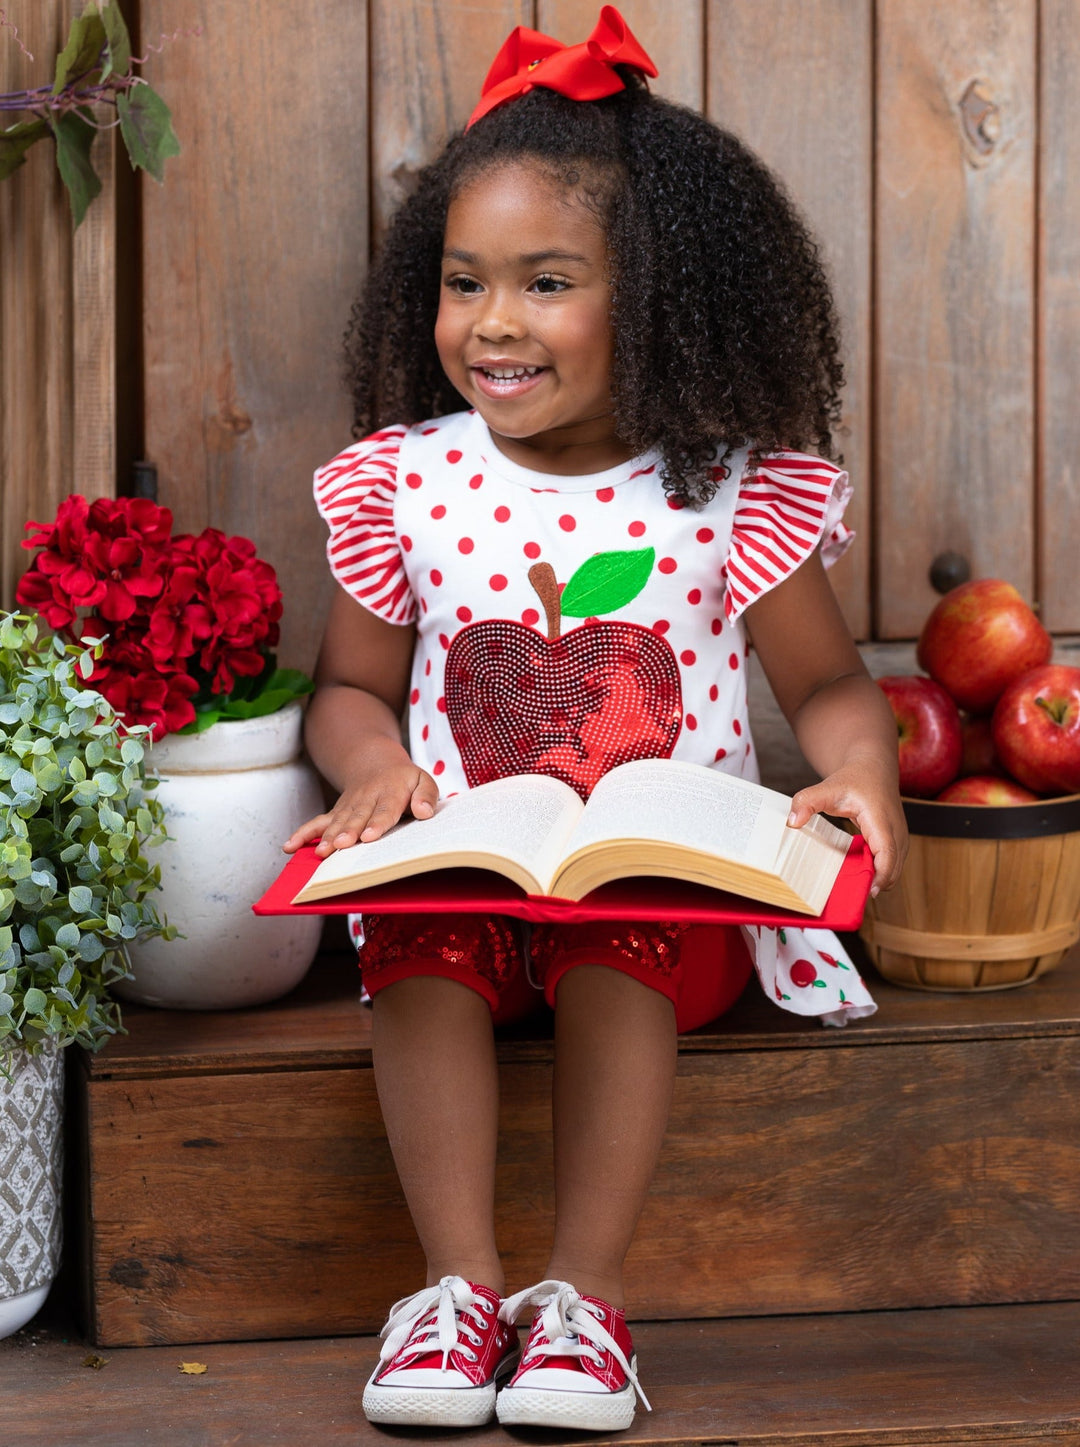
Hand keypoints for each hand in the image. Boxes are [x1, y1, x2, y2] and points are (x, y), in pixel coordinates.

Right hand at [283, 740, 438, 857]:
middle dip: (348, 832)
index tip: (369, 837)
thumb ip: (427, 795)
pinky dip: (303, 834)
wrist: (376, 764)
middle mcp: (366, 798)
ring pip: (337, 822)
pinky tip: (290, 847)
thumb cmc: (405, 781)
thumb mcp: (423, 780)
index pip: (385, 809)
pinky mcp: (336, 813)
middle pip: (357, 817)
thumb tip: (424, 812)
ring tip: (321, 853)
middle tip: (340, 846)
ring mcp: (348, 806)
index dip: (376, 823)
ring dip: (327, 837)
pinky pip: (317, 823)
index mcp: (391, 791)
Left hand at [786, 755, 907, 896]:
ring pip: (894, 869)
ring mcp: (900, 838)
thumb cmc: (853, 780)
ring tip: (853, 889)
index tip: (868, 891)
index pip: (887, 852)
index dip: (881, 874)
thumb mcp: (827, 788)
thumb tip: (792, 822)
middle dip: (876, 884)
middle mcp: (896, 831)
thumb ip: (807, 802)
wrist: (873, 770)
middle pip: (893, 867)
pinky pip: (891, 865)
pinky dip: (878, 873)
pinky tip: (858, 876)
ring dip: (878, 880)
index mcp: (881, 819)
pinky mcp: (897, 843)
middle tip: (851, 896)